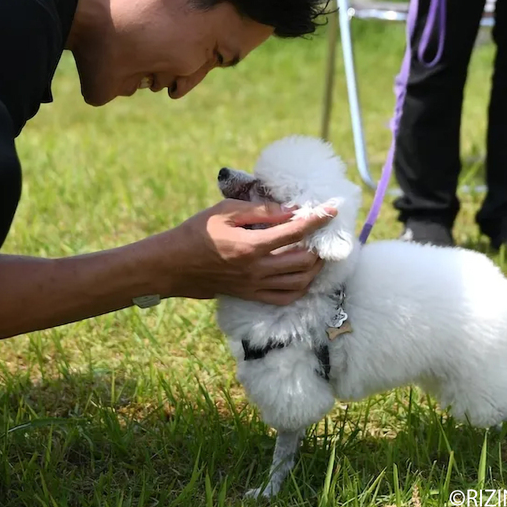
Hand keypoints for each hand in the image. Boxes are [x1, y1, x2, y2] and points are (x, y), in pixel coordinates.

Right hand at [166, 199, 337, 304]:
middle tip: (322, 234)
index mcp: (250, 246)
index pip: (295, 232)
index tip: (332, 209)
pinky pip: (285, 297)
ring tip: (316, 253)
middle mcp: (256, 269)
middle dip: (320, 246)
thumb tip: (290, 209)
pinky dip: (300, 287)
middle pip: (304, 261)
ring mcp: (254, 286)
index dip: (318, 219)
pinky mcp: (251, 296)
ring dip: (314, 268)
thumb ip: (260, 210)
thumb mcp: (225, 211)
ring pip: (299, 283)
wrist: (174, 265)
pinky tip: (302, 274)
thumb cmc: (197, 232)